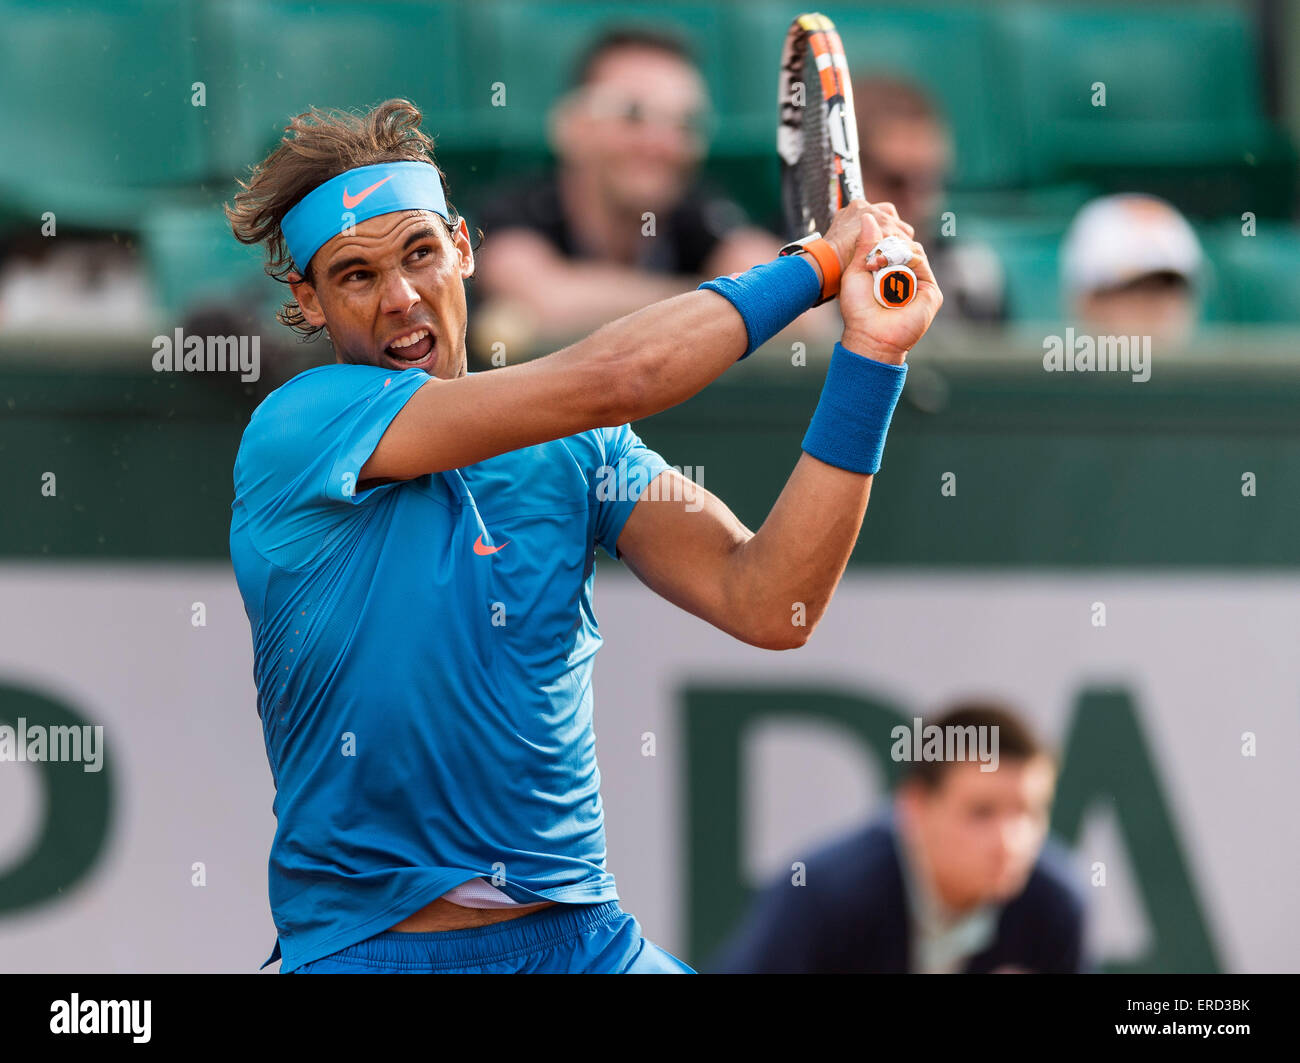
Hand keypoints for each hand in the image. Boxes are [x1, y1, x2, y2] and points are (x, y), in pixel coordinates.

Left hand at [830, 200, 942, 364]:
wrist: (869, 334)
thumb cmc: (858, 308)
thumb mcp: (856, 271)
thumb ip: (864, 245)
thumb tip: (868, 217)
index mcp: (889, 271)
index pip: (890, 243)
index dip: (879, 240)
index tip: (865, 253)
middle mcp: (906, 274)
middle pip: (903, 244)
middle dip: (886, 245)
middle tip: (871, 261)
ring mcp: (919, 281)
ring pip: (913, 250)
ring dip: (894, 252)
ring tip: (877, 266)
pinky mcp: (930, 289)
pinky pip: (921, 262)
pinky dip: (906, 259)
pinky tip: (891, 267)